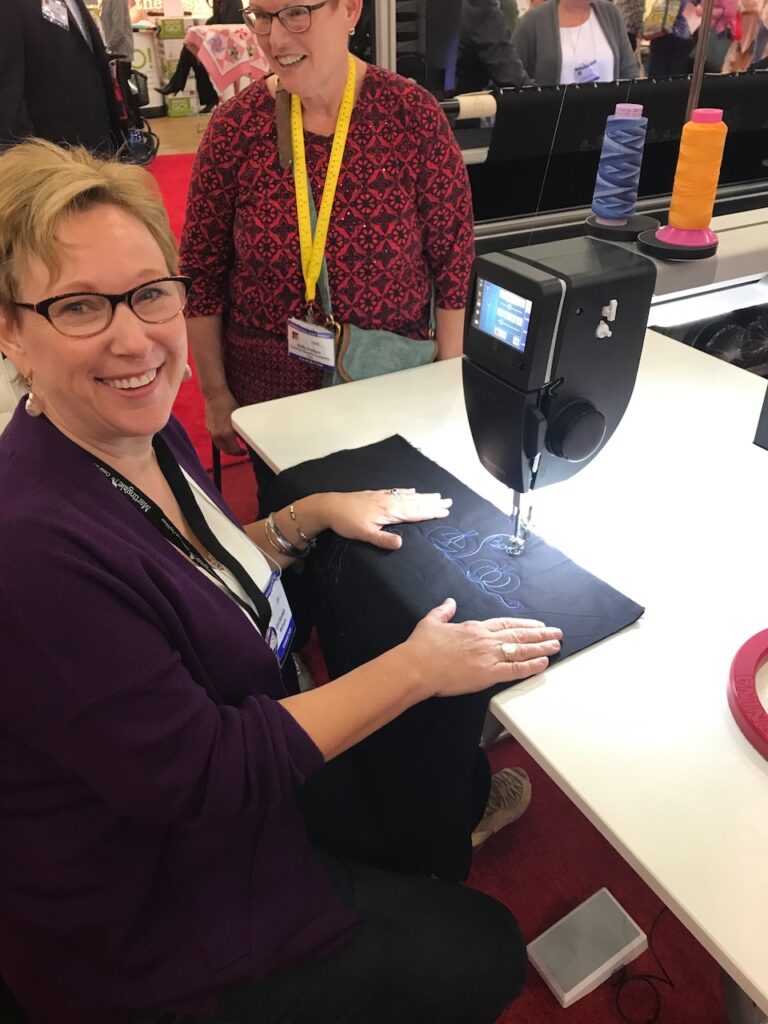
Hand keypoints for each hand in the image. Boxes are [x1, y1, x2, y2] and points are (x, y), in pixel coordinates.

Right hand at [205, 390, 245, 455]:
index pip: (234, 450)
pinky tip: (226, 436)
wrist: (215, 394)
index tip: (244, 452)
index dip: (240, 453)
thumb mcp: (238, 418)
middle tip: (240, 451)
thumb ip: (241, 431)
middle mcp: (218, 435)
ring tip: (233, 444)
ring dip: (226, 447)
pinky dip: (220, 440)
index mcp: (227, 433)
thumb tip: (245, 440)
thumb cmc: (228, 403)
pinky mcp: (208, 427)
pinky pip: (215, 438)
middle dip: (233, 452)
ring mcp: (212, 431)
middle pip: (226, 451)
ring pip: (219, 446)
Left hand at [322, 488, 452, 549]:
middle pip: (415, 502)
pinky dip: (406, 491)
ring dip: (423, 496)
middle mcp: (389, 502)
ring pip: (408, 496)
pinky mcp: (375, 495)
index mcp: (389, 512)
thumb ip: (383, 539)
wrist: (329, 506)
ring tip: (437, 495)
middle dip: (432, 503)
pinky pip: (396, 492)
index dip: (430, 512)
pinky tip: (411, 490)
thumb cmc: (346, 522)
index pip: (414, 513)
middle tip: (449, 502)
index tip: (445, 512)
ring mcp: (382, 497)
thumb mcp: (364, 534)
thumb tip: (401, 544)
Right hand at [405, 598, 561, 698]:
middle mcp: (485, 640)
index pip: (505, 623)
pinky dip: (531, 666)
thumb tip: (449, 602)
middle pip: (519, 634)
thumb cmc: (421, 647)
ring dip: (541, 647)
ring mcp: (488, 656)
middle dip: (540, 634)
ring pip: (521, 650)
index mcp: (474, 628)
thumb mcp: (431, 622)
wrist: (417, 666)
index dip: (523, 623)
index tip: (537, 624)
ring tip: (556, 645)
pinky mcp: (487, 674)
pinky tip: (543, 663)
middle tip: (556, 633)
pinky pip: (515, 670)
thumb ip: (443, 611)